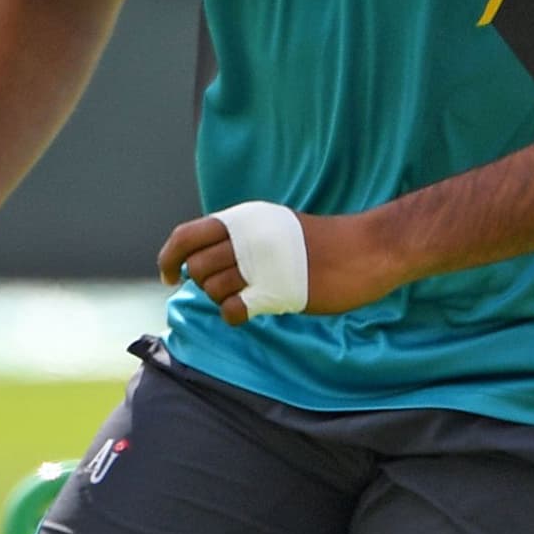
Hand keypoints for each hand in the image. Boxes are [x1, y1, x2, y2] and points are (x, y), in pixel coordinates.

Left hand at [157, 212, 393, 326]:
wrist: (365, 249)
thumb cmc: (321, 243)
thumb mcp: (274, 226)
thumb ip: (240, 237)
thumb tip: (197, 261)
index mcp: (245, 217)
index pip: (187, 235)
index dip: (168, 257)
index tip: (167, 275)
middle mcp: (248, 236)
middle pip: (197, 268)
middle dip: (203, 284)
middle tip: (227, 288)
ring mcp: (262, 263)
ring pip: (213, 290)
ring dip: (223, 300)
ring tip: (249, 296)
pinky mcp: (277, 290)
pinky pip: (233, 311)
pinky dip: (235, 316)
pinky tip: (252, 310)